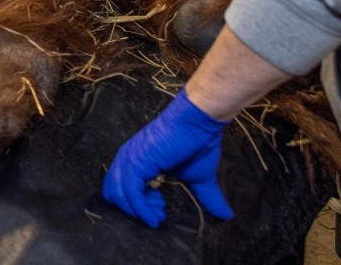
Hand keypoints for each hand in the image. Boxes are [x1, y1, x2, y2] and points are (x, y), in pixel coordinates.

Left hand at [103, 88, 233, 227]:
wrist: (197, 123)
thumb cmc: (197, 144)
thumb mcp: (199, 178)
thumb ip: (207, 197)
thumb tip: (227, 215)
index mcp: (136, 160)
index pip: (120, 187)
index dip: (137, 204)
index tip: (159, 208)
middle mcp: (127, 159)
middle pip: (113, 192)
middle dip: (133, 210)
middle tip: (158, 212)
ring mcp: (128, 159)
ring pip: (117, 194)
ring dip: (137, 212)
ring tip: (158, 215)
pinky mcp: (135, 162)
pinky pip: (129, 192)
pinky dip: (140, 210)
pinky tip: (154, 218)